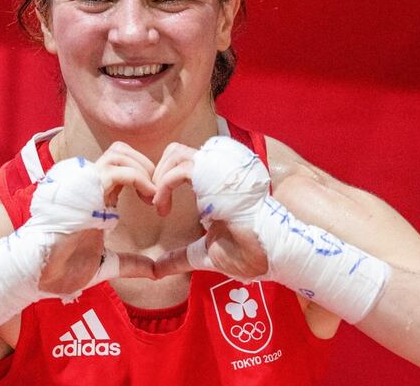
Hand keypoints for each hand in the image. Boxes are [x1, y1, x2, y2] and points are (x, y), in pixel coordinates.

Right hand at [36, 142, 157, 294]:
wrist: (39, 273)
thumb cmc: (63, 268)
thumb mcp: (106, 263)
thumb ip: (130, 263)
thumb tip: (154, 270)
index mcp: (93, 196)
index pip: (119, 165)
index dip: (141, 174)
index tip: (156, 202)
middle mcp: (88, 185)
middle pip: (120, 151)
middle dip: (145, 164)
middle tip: (158, 191)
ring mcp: (84, 184)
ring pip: (118, 154)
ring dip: (142, 168)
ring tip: (153, 194)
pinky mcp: (84, 190)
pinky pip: (118, 171)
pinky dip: (139, 179)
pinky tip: (148, 198)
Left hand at [151, 140, 268, 280]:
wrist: (268, 255)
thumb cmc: (246, 253)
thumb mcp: (204, 251)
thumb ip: (180, 255)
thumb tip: (157, 269)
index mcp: (218, 180)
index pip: (185, 161)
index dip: (166, 177)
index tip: (159, 207)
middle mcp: (220, 168)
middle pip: (177, 151)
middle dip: (158, 172)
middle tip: (152, 200)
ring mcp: (220, 168)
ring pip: (177, 153)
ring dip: (159, 177)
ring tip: (157, 204)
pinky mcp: (217, 176)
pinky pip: (180, 170)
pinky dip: (164, 187)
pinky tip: (162, 209)